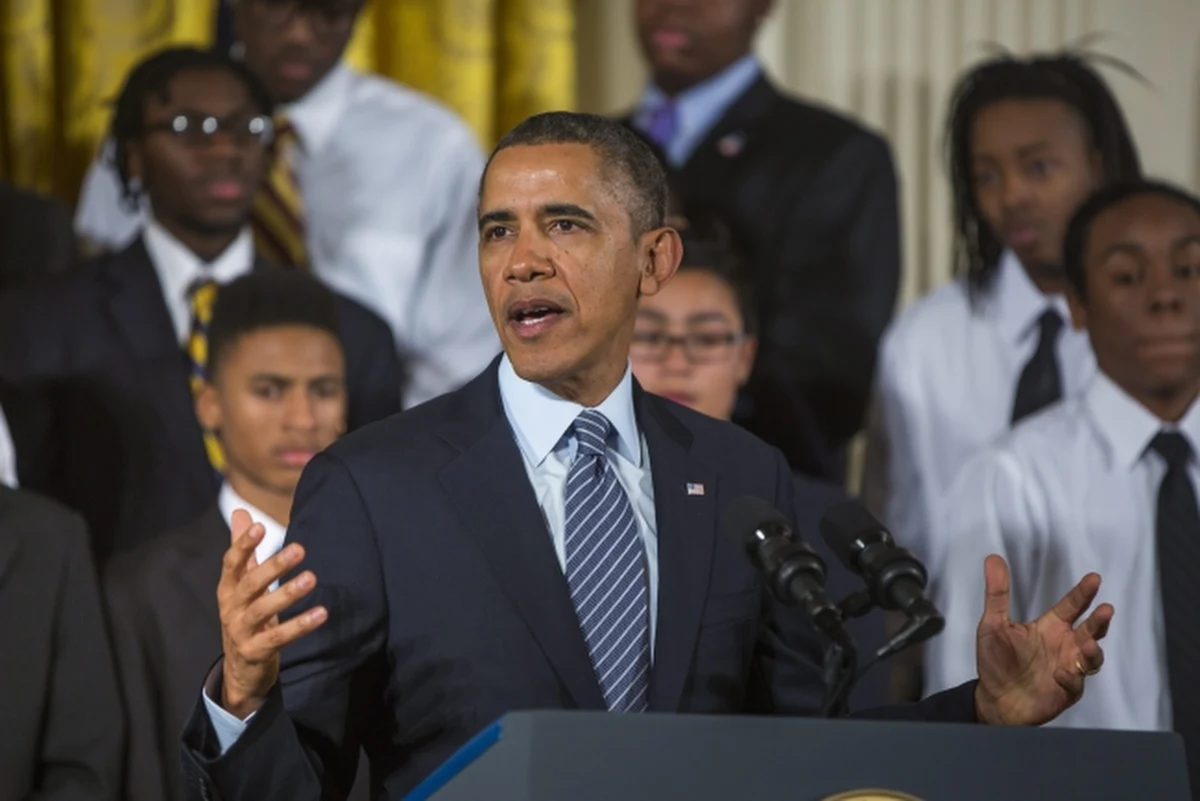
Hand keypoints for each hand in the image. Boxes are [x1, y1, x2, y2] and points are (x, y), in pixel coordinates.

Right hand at [217, 508, 326, 718]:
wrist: (240, 670)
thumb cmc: (245, 618)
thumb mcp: (241, 585)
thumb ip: (245, 551)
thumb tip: (242, 512)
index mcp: (227, 589)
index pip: (232, 563)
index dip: (243, 545)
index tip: (260, 526)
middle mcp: (231, 609)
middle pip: (250, 584)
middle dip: (273, 566)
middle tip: (299, 549)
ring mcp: (241, 632)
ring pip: (263, 610)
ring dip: (288, 594)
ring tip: (311, 578)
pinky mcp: (255, 652)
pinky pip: (279, 637)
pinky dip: (299, 625)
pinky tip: (321, 613)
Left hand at [973, 554, 1112, 725]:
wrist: (994, 699)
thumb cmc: (996, 660)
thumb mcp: (992, 623)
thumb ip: (997, 593)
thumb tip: (993, 558)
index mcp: (1051, 627)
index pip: (1072, 606)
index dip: (1083, 593)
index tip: (1094, 578)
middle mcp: (1065, 645)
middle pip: (1091, 629)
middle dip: (1100, 620)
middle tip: (1106, 609)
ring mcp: (1070, 668)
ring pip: (1092, 657)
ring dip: (1092, 650)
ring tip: (1088, 643)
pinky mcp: (1067, 691)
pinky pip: (1075, 684)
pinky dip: (1070, 678)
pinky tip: (1059, 673)